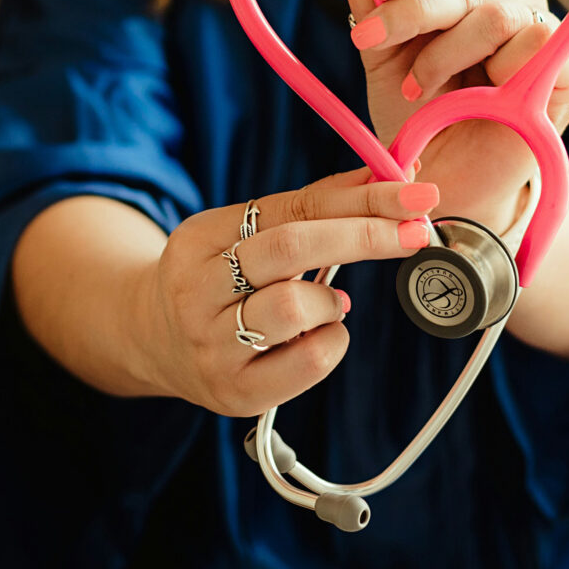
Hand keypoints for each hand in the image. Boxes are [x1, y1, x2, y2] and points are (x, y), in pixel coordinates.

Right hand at [136, 168, 438, 416]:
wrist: (151, 342)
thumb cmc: (220, 279)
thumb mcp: (247, 234)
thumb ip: (312, 207)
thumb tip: (385, 175)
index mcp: (200, 238)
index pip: (292, 207)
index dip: (360, 198)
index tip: (415, 193)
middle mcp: (196, 290)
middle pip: (290, 248)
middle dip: (365, 235)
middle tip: (417, 231)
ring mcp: (211, 346)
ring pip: (293, 308)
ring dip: (332, 300)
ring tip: (329, 303)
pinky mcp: (235, 392)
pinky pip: (307, 363)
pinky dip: (332, 341)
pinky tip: (320, 335)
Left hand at [346, 0, 568, 228]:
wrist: (444, 183)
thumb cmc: (418, 118)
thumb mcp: (382, 58)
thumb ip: (370, 0)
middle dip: (411, 10)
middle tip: (371, 42)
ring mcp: (540, 30)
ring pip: (496, 13)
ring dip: (446, 53)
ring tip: (418, 89)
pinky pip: (538, 43)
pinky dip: (497, 71)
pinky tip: (476, 99)